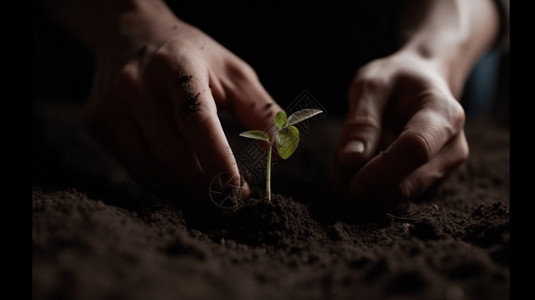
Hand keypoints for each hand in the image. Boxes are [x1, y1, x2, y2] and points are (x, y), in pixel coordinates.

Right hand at [85, 18, 280, 203]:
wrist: (130, 35)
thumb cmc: (192, 59)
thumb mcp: (232, 72)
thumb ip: (260, 111)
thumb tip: (280, 155)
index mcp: (177, 68)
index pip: (196, 122)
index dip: (219, 161)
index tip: (239, 191)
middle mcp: (137, 85)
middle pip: (174, 154)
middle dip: (206, 186)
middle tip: (231, 198)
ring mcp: (111, 105)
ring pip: (151, 169)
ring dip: (185, 190)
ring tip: (210, 193)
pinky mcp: (97, 122)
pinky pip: (135, 167)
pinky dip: (163, 182)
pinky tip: (183, 179)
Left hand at [331, 51, 468, 206]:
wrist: (421, 83)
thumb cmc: (395, 80)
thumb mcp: (371, 83)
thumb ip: (362, 120)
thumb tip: (350, 159)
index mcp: (444, 114)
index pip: (416, 150)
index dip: (381, 170)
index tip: (351, 181)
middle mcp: (452, 147)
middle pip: (406, 183)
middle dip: (365, 181)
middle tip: (337, 158)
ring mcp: (443, 169)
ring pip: (396, 195)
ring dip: (363, 184)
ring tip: (351, 152)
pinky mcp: (429, 183)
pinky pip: (393, 196)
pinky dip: (370, 186)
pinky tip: (362, 162)